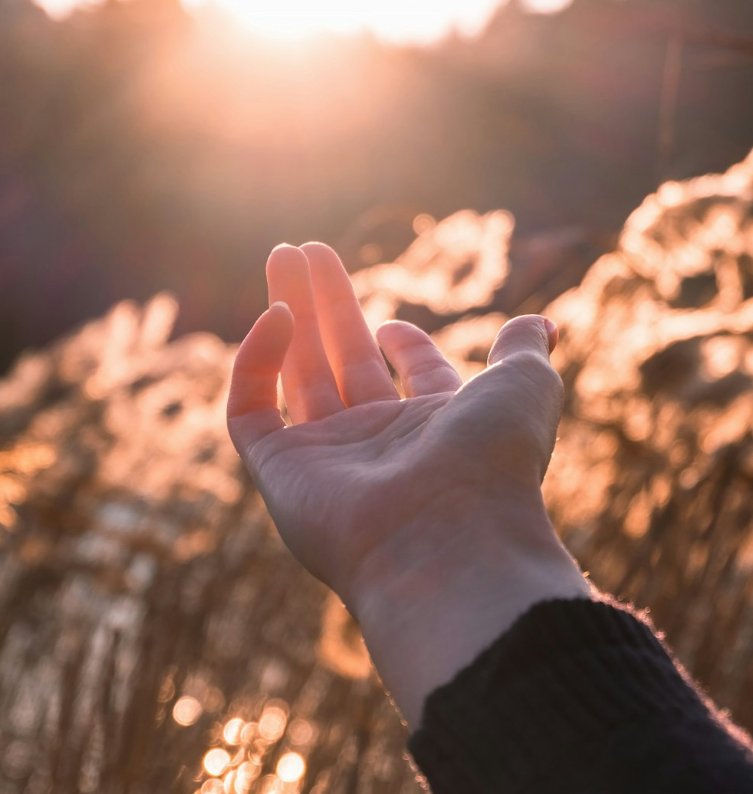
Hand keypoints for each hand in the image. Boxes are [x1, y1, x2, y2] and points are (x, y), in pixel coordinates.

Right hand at [227, 243, 587, 725]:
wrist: (448, 543)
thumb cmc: (492, 465)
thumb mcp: (523, 388)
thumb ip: (523, 351)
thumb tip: (542, 324)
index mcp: (433, 428)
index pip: (409, 378)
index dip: (402, 344)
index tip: (393, 324)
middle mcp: (378, 443)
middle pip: (343, 360)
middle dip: (327, 305)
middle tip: (305, 250)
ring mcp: (325, 458)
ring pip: (296, 372)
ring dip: (289, 309)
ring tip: (280, 251)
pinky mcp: (279, 471)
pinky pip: (251, 410)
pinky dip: (256, 361)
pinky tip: (277, 315)